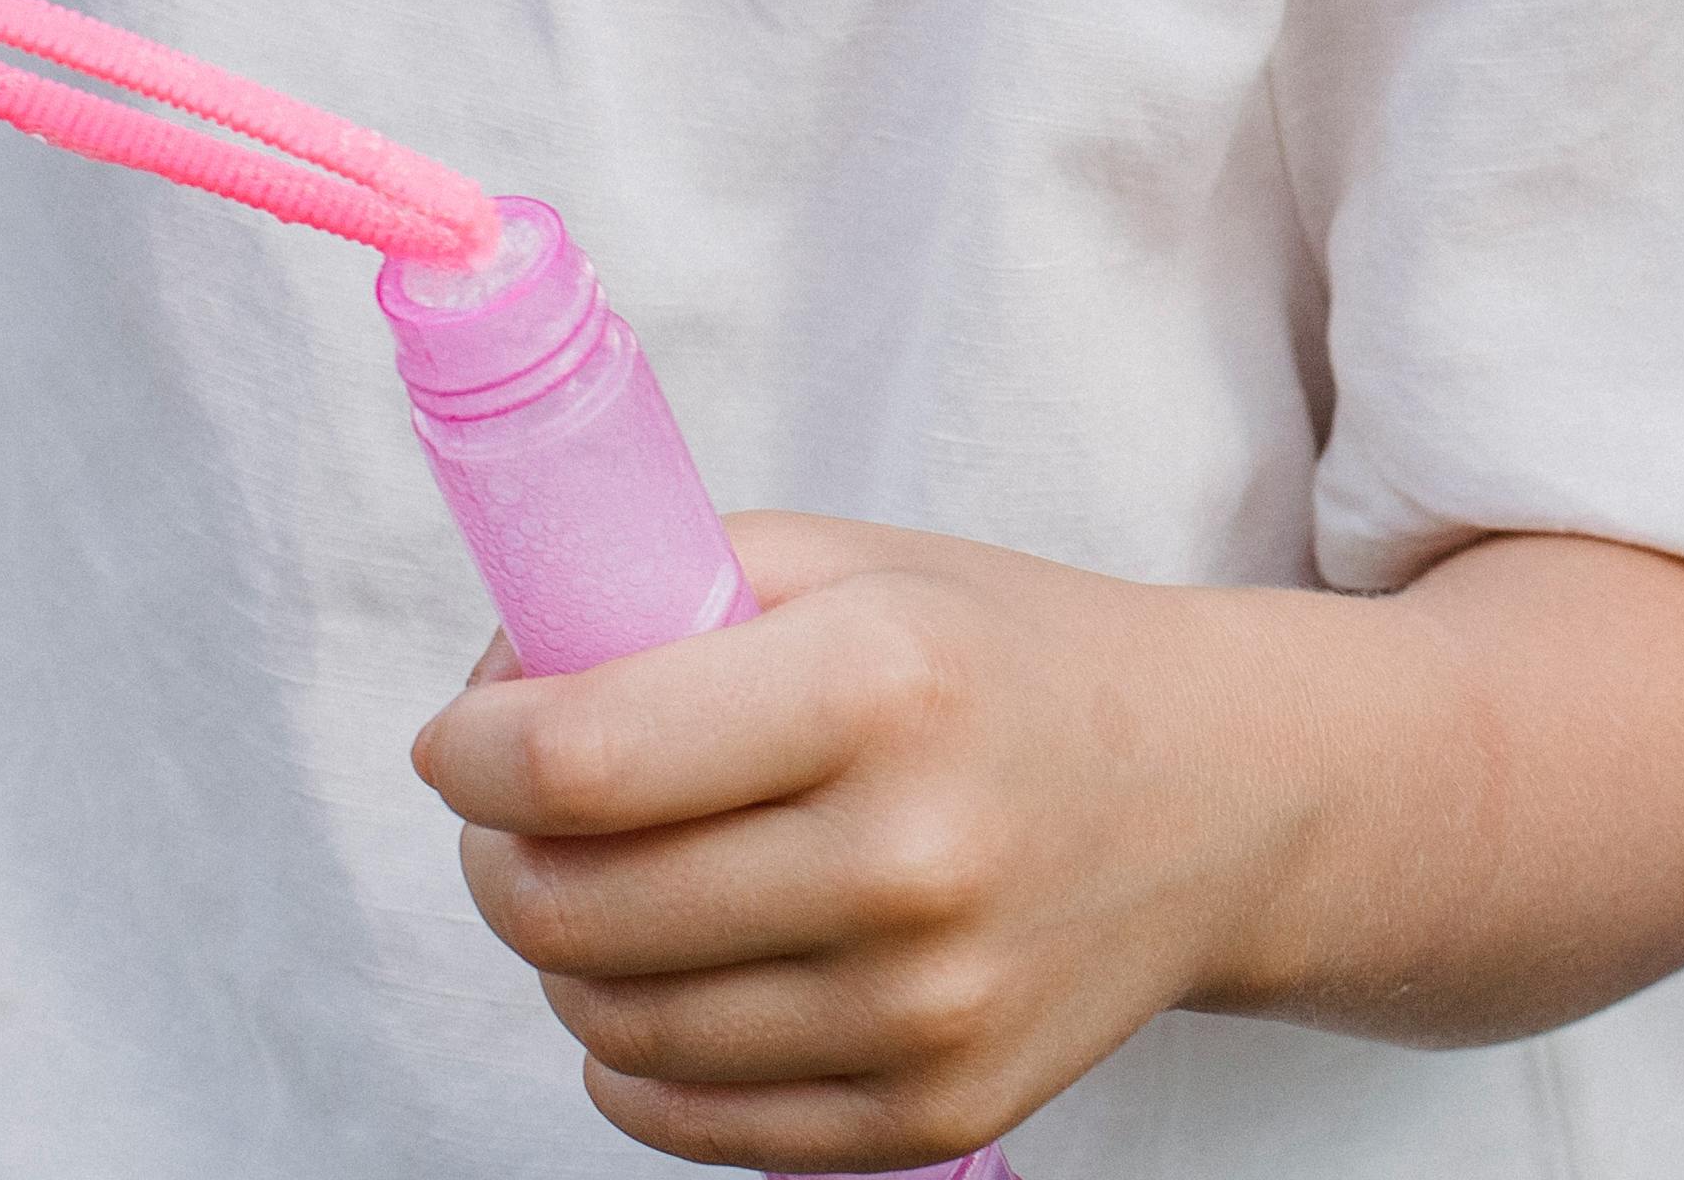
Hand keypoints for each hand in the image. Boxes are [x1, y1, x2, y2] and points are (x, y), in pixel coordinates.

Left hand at [417, 516, 1285, 1169]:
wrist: (1219, 797)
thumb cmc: (1007, 662)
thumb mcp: (859, 564)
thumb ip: (668, 589)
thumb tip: (493, 688)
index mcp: (887, 685)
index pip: (581, 758)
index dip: (471, 751)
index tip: (463, 738)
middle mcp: (910, 856)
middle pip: (570, 906)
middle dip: (496, 854)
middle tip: (518, 813)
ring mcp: (925, 1005)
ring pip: (612, 1021)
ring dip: (566, 953)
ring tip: (611, 884)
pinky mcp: (933, 1111)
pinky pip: (686, 1119)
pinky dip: (634, 1056)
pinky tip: (671, 976)